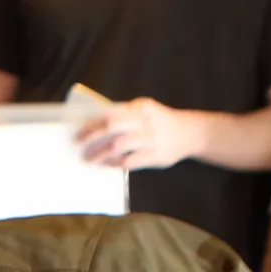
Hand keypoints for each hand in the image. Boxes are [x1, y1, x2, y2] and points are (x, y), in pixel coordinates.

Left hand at [75, 96, 203, 170]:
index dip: (92, 123)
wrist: (191, 133)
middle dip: (92, 135)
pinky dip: (116, 163)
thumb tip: (94, 125)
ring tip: (89, 158)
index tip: (79, 132)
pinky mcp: (156, 155)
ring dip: (100, 153)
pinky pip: (130, 160)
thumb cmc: (160, 122)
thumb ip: (125, 115)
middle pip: (113, 126)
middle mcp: (146, 121)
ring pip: (119, 144)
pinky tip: (108, 164)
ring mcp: (152, 138)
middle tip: (79, 144)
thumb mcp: (145, 111)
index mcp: (141, 107)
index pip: (111, 113)